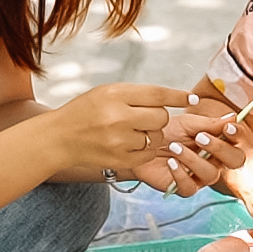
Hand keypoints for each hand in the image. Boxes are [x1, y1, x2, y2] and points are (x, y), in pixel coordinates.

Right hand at [52, 83, 198, 174]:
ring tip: (132, 131)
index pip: (156, 94)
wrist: (61, 137)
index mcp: (115, 95)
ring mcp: (118, 141)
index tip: (191, 98)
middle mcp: (117, 117)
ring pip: (156, 137)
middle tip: (144, 117)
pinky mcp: (120, 159)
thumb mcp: (107, 92)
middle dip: (158, 117)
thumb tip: (170, 98)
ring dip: (151, 134)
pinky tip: (131, 143)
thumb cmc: (87, 110)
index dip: (177, 96)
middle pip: (161, 117)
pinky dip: (145, 149)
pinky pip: (148, 154)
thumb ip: (136, 94)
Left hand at [120, 112, 241, 196]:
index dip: (237, 136)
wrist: (142, 143)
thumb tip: (233, 117)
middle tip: (201, 137)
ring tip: (175, 147)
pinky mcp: (183, 188)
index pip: (237, 143)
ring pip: (210, 174)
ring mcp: (199, 176)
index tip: (228, 128)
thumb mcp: (188, 123)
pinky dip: (181, 174)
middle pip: (233, 162)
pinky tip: (171, 162)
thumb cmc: (166, 132)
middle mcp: (213, 161)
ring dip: (193, 160)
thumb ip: (210, 124)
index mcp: (217, 144)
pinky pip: (190, 187)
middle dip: (220, 149)